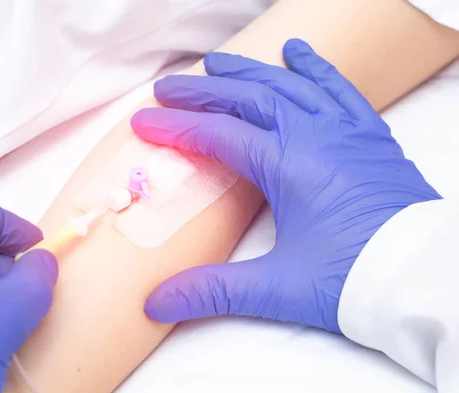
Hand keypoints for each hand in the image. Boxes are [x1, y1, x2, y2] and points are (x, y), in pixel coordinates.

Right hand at [131, 39, 439, 332]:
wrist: (426, 279)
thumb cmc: (357, 280)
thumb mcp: (279, 288)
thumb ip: (214, 291)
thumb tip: (156, 303)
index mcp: (289, 165)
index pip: (218, 135)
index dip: (176, 127)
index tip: (143, 120)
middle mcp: (316, 136)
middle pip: (247, 100)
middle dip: (203, 91)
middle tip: (168, 87)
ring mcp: (346, 131)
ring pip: (288, 87)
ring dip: (249, 72)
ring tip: (217, 61)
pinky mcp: (370, 137)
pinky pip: (339, 89)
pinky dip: (315, 68)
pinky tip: (297, 53)